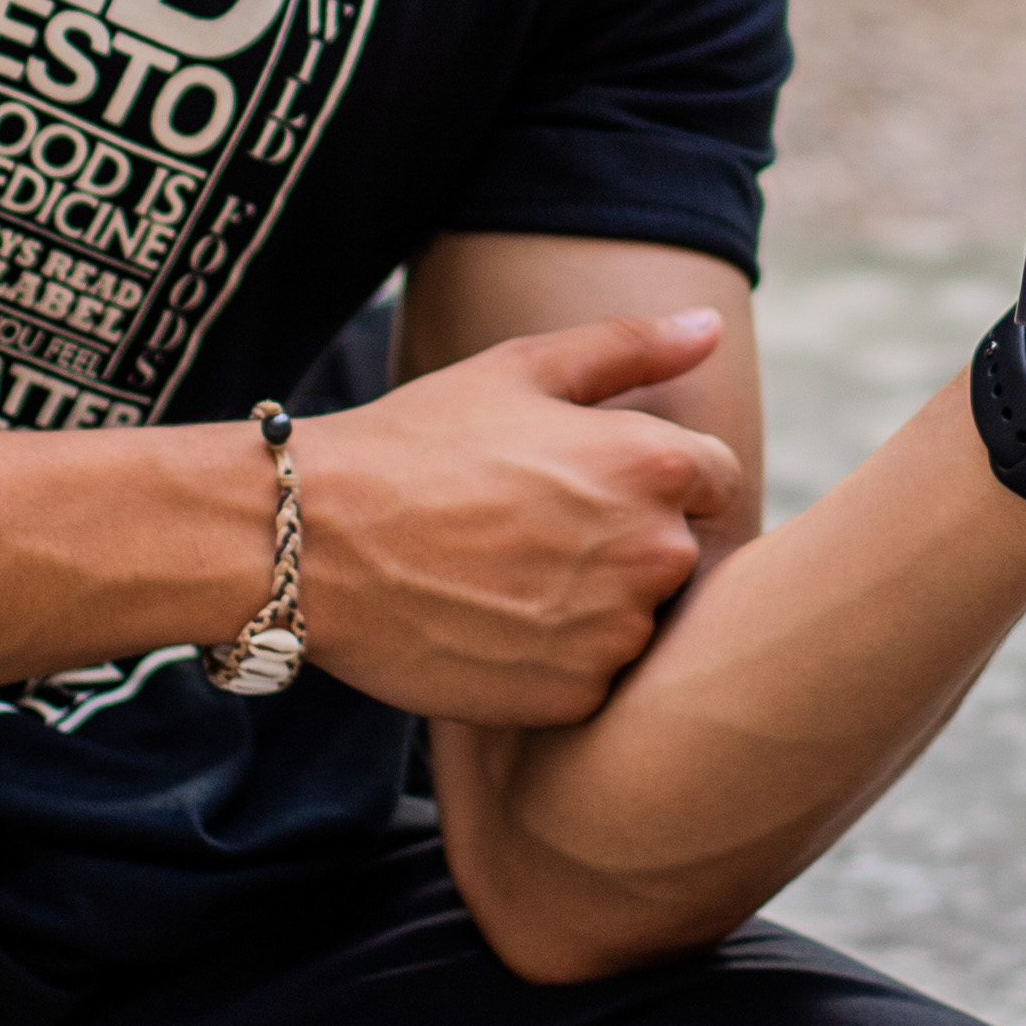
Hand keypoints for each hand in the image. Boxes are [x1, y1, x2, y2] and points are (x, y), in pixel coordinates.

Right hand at [286, 312, 752, 725]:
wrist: (311, 541)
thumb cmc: (415, 444)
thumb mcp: (521, 370)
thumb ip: (631, 347)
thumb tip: (711, 328)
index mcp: (654, 465)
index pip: (715, 480)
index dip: (655, 477)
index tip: (589, 483)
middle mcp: (653, 553)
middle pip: (680, 554)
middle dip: (626, 542)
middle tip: (534, 532)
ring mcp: (614, 633)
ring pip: (638, 621)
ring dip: (595, 606)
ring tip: (507, 578)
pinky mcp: (571, 697)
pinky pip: (592, 678)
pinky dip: (556, 660)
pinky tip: (493, 625)